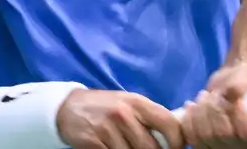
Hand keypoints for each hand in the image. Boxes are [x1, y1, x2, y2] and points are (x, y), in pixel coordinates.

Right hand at [57, 89, 184, 148]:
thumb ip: (149, 116)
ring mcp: (108, 129)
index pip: (169, 123)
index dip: (178, 141)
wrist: (68, 108)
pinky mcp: (93, 142)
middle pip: (151, 147)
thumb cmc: (106, 106)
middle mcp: (125, 114)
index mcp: (138, 102)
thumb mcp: (129, 103)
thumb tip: (175, 133)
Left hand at [182, 62, 246, 148]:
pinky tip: (191, 107)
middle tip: (215, 94)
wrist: (228, 86)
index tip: (233, 97)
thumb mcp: (246, 75)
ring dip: (200, 112)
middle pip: (222, 133)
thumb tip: (232, 92)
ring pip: (205, 136)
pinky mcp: (207, 147)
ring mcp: (225, 148)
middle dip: (214, 107)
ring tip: (204, 97)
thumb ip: (241, 84)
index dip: (237, 114)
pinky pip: (193, 139)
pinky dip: (188, 120)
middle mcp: (246, 146)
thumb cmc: (242, 80)